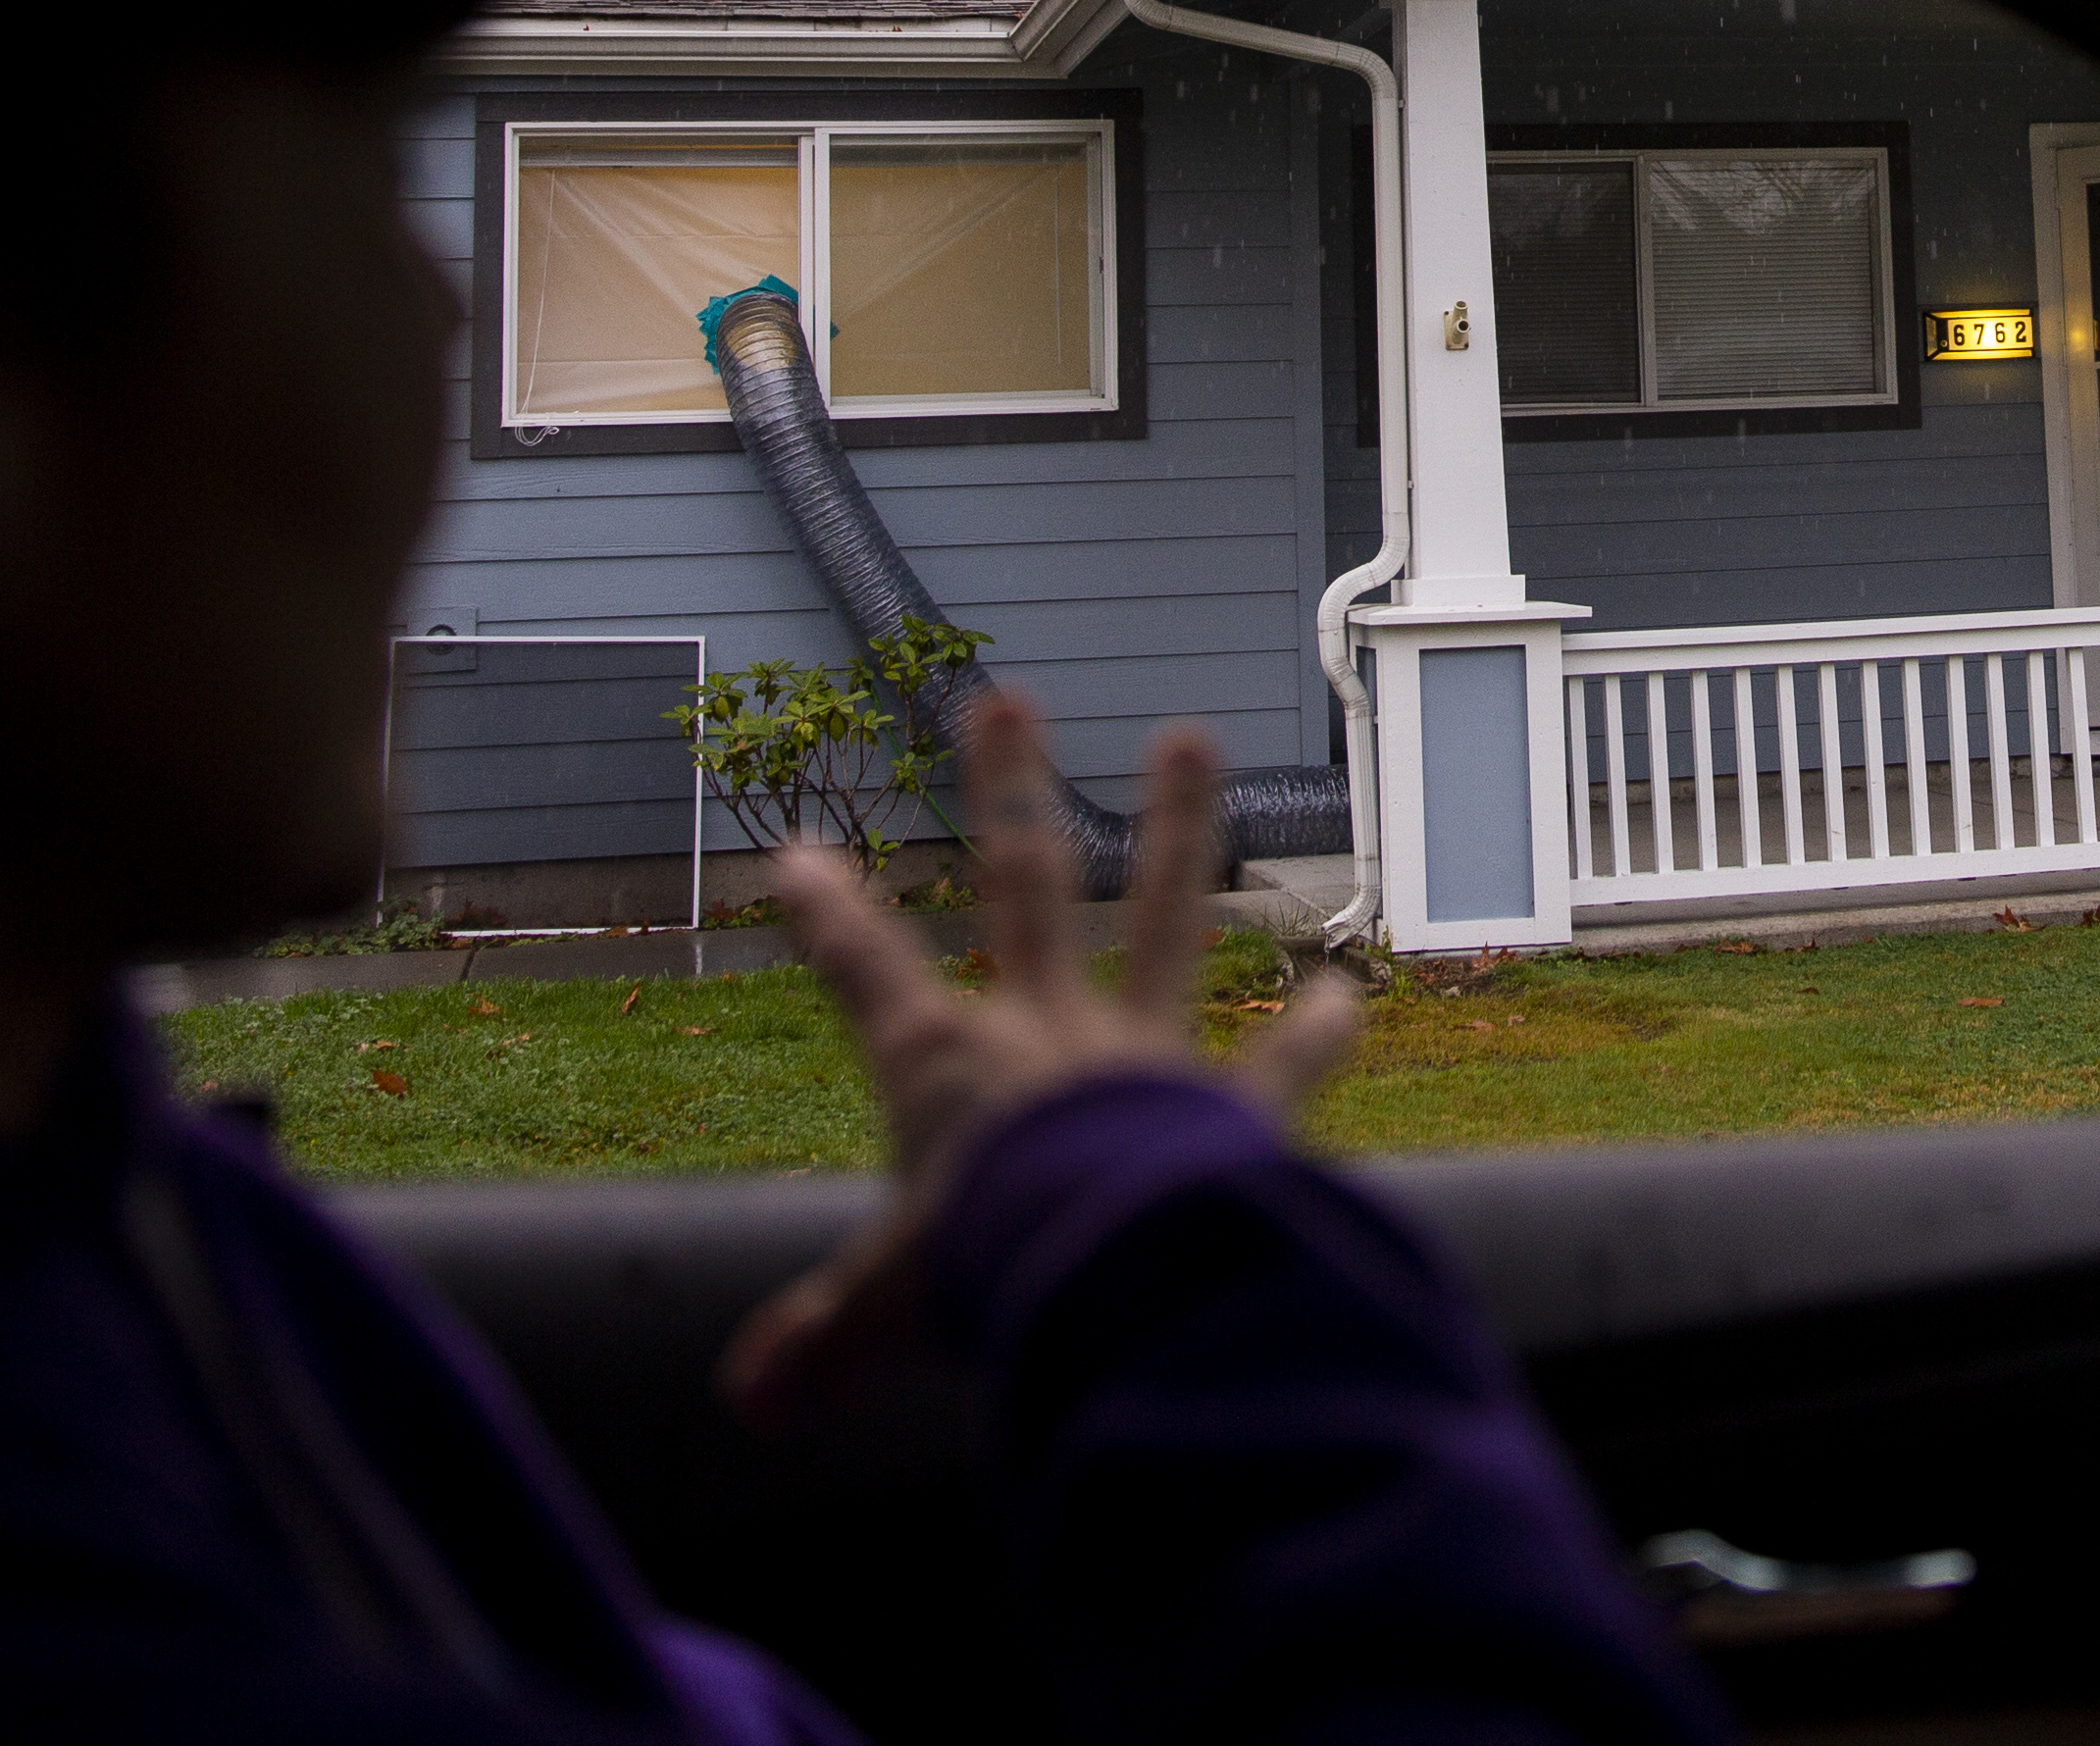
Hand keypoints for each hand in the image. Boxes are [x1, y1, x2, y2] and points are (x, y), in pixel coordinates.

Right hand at [717, 689, 1361, 1430]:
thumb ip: (822, 1341)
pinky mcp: (1229, 1104)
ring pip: (1160, 918)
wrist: (1111, 1264)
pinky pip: (1281, 1062)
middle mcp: (1044, 1033)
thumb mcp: (882, 1311)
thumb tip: (749, 1399)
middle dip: (1009, 792)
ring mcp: (1144, 1055)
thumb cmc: (984, 1275)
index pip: (864, 975)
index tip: (796, 854)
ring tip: (1190, 738)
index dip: (828, 917)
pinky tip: (1351, 990)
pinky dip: (1319, 1032)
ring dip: (1177, 830)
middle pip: (1024, 888)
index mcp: (944, 1067)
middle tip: (1004, 699)